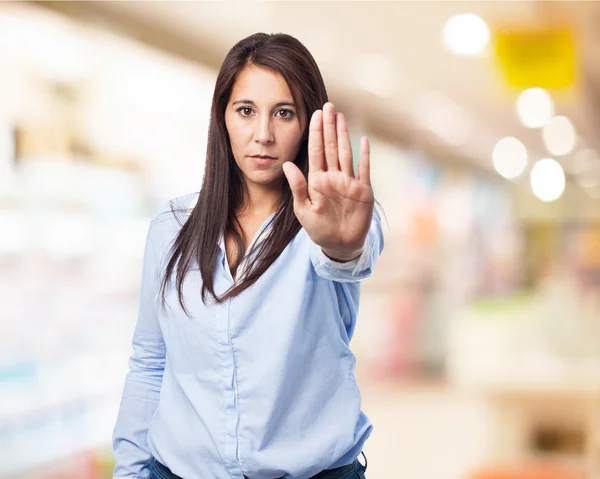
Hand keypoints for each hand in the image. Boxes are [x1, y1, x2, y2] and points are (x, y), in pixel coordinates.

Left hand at [282, 102, 373, 261]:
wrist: (340, 246)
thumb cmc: (319, 229)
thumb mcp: (303, 210)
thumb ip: (297, 187)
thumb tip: (286, 164)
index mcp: (317, 180)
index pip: (316, 151)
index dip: (316, 133)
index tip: (314, 114)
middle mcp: (333, 177)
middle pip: (331, 147)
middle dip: (329, 127)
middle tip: (328, 106)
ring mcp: (349, 182)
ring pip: (346, 153)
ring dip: (344, 135)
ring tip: (340, 116)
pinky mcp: (363, 191)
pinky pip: (364, 169)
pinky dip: (365, 155)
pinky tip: (363, 139)